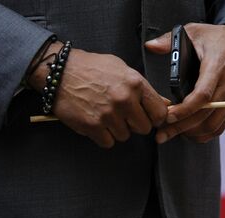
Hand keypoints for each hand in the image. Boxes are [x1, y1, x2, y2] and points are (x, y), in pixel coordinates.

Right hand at [28, 42, 168, 147]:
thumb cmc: (92, 68)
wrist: (60, 71)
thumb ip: (143, 88)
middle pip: (143, 128)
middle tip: (122, 115)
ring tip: (105, 114)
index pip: (160, 112)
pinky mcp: (93, 126)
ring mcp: (108, 114)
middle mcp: (124, 100)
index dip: (155, 118)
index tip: (148, 117)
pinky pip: (108, 142)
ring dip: (116, 130)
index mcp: (135, 83)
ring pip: (125, 136)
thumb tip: (165, 103)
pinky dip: (102, 136)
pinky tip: (96, 121)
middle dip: (134, 124)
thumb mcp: (122, 69)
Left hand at [145, 23, 224, 143]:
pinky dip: (204, 134)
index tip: (168, 116)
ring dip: (191, 133)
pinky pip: (220, 127)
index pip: (203, 95)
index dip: (185, 109)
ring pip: (213, 125)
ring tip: (172, 133)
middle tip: (161, 134)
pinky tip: (189, 133)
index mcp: (217, 66)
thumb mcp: (196, 31)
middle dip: (181, 127)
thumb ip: (171, 40)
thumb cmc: (220, 38)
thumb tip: (150, 46)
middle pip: (205, 115)